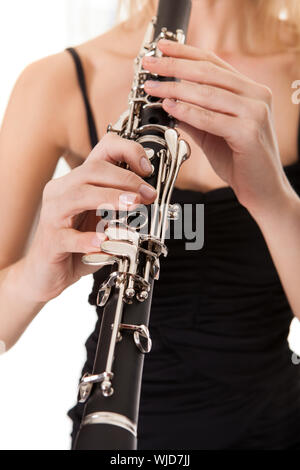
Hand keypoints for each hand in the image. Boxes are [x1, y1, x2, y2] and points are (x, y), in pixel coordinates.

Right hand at [23, 133, 155, 301]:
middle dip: (126, 179)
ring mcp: (54, 215)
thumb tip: (149, 196)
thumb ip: (121, 205)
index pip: (102, 149)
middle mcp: (62, 191)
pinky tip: (103, 242)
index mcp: (78, 181)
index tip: (147, 169)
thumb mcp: (103, 218)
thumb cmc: (78, 243)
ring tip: (132, 206)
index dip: (128, 151)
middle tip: (148, 195)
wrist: (47, 272)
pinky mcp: (52, 241)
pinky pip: (69, 236)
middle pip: (93, 170)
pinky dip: (88, 238)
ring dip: (109, 198)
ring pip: (79, 195)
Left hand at [143, 39, 291, 216]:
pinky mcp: (249, 132)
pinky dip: (188, 112)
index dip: (185, 53)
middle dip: (174, 67)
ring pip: (208, 93)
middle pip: (208, 73)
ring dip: (175, 89)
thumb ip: (194, 115)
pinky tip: (170, 107)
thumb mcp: (212, 133)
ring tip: (152, 88)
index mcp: (249, 90)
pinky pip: (212, 119)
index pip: (213, 63)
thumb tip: (168, 99)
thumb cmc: (239, 161)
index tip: (161, 48)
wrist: (262, 189)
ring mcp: (255, 112)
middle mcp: (256, 95)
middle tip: (150, 64)